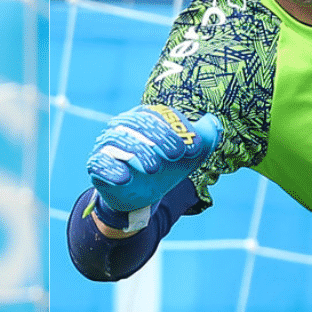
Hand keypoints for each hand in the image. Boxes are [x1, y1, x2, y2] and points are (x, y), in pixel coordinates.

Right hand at [86, 105, 221, 212]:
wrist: (142, 195)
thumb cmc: (165, 168)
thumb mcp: (188, 156)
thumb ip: (203, 137)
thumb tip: (214, 123)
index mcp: (144, 118)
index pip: (158, 115)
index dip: (177, 129)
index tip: (193, 147)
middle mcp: (122, 128)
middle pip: (136, 124)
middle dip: (157, 139)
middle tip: (175, 156)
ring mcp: (107, 146)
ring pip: (117, 141)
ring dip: (137, 153)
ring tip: (154, 168)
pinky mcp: (97, 166)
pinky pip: (99, 164)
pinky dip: (111, 170)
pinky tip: (125, 178)